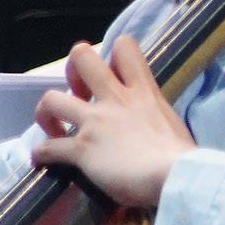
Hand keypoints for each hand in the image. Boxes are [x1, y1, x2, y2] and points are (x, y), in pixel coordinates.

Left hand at [29, 37, 194, 208]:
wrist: (176, 177)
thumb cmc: (182, 156)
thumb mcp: (171, 122)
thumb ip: (151, 115)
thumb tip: (145, 128)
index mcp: (143, 91)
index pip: (124, 48)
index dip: (111, 56)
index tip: (111, 75)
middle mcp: (115, 99)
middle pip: (81, 58)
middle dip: (72, 72)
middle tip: (78, 93)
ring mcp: (95, 122)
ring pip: (51, 99)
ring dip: (46, 112)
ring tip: (53, 129)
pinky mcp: (82, 148)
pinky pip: (48, 147)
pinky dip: (42, 153)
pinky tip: (44, 159)